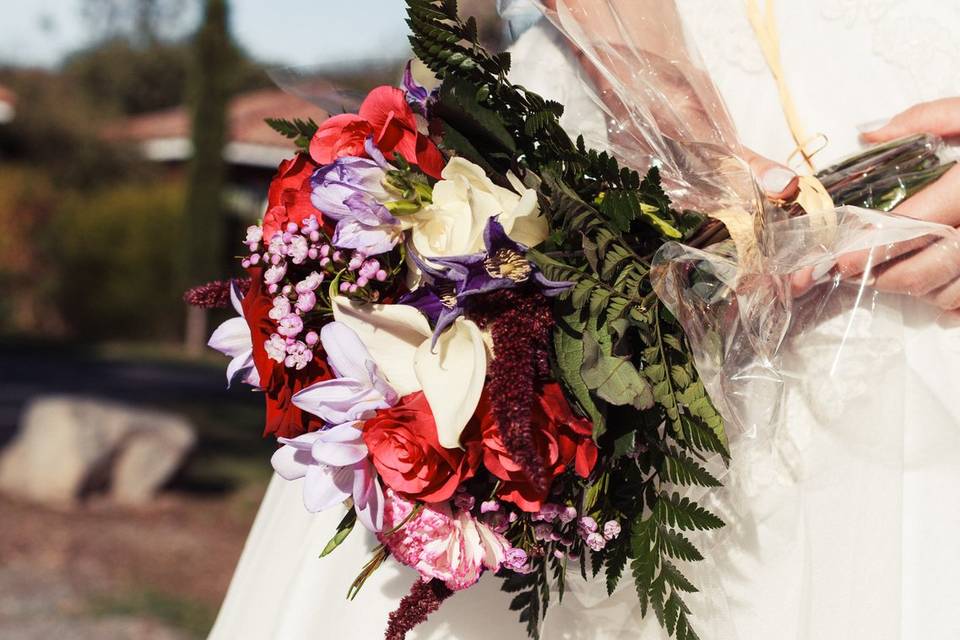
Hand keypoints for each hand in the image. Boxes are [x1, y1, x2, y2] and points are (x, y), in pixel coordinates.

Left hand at [836, 98, 959, 309]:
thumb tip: (870, 134)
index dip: (873, 245)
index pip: (915, 223)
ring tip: (896, 276)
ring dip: (918, 290)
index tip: (842, 259)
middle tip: (862, 274)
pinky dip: (951, 299)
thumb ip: (926, 119)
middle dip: (889, 276)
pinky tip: (940, 286)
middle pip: (930, 267)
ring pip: (951, 292)